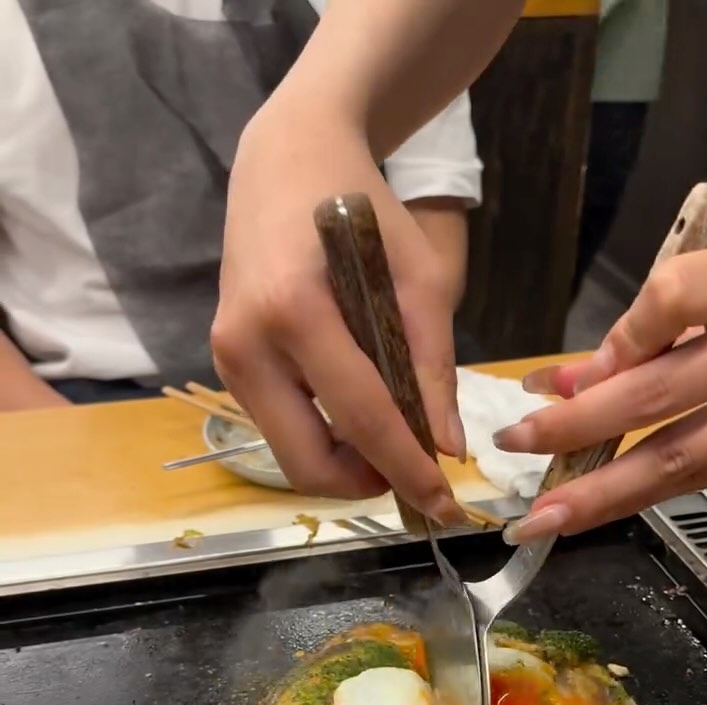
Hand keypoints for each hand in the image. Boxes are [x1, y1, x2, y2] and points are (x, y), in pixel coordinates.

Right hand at [211, 98, 465, 523]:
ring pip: (291, 455)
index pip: (360, 417)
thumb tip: (445, 446)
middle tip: (413, 474)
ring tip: (390, 439)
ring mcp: (228, 360)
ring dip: (345, 463)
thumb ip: (432, 365)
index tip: (444, 506)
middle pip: (308, 462)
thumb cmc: (362, 207)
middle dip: (366, 483)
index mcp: (294, 311)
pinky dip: (324, 436)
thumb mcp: (418, 276)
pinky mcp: (227, 366)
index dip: (406, 469)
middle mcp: (246, 345)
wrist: (286, 161)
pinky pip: (280, 427)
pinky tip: (357, 413)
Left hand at [494, 249, 706, 541]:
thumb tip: (574, 376)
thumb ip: (669, 313)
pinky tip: (599, 509)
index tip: (565, 368)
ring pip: (678, 459)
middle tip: (513, 441)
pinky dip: (645, 495)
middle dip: (576, 424)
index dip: (618, 333)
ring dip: (603, 493)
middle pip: (658, 392)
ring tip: (543, 518)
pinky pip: (701, 479)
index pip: (677, 296)